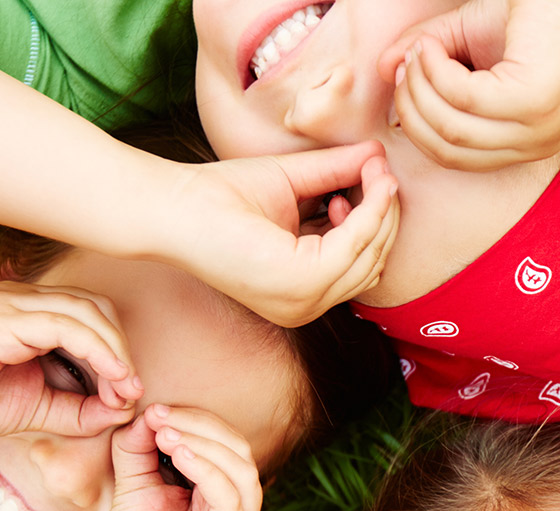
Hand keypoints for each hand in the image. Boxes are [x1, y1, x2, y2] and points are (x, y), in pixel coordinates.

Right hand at [0, 282, 142, 438]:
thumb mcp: (37, 410)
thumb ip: (79, 410)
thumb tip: (124, 411)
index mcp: (29, 313)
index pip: (93, 318)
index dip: (119, 353)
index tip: (129, 395)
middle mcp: (23, 299)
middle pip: (97, 309)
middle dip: (123, 350)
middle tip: (132, 391)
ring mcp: (11, 303)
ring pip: (87, 312)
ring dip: (116, 351)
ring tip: (127, 388)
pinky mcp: (2, 319)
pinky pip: (64, 325)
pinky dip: (96, 350)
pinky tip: (111, 378)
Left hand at [83, 405, 262, 510]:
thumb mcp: (133, 488)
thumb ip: (139, 450)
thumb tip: (147, 414)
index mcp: (225, 501)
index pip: (228, 448)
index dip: (197, 421)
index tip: (156, 410)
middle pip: (240, 453)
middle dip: (200, 426)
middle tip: (159, 415)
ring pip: (241, 472)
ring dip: (203, 443)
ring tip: (166, 432)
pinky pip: (230, 501)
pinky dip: (208, 470)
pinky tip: (179, 454)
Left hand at [157, 143, 398, 326]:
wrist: (173, 204)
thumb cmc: (219, 195)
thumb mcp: (294, 182)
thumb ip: (335, 173)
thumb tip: (379, 155)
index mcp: (299, 291)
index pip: (360, 263)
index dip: (376, 220)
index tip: (375, 177)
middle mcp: (303, 306)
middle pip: (373, 263)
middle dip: (385, 215)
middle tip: (381, 172)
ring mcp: (302, 302)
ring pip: (370, 256)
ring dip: (380, 210)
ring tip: (373, 173)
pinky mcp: (299, 284)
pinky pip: (355, 246)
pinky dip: (370, 212)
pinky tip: (368, 183)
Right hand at [375, 0, 559, 170]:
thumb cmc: (522, 15)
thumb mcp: (460, 42)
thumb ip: (422, 62)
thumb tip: (383, 72)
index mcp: (524, 144)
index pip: (453, 157)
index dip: (416, 121)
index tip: (402, 77)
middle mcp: (536, 144)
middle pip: (447, 149)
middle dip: (412, 106)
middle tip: (406, 62)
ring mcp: (539, 128)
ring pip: (451, 128)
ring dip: (421, 84)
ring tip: (420, 47)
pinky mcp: (535, 104)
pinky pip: (463, 99)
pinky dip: (437, 70)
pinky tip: (433, 43)